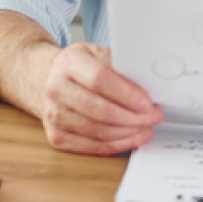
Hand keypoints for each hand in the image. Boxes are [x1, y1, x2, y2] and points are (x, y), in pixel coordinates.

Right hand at [38, 44, 163, 155]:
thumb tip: (149, 84)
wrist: (48, 80)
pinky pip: (92, 146)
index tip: (148, 102)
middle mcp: (56, 88)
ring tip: (146, 128)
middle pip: (100, 109)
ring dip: (128, 133)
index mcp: (69, 63)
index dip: (127, 94)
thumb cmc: (79, 67)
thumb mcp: (96, 54)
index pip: (100, 79)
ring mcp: (53, 115)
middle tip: (154, 116)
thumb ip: (119, 66)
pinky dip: (116, 145)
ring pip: (98, 131)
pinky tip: (131, 138)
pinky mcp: (56, 136)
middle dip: (133, 117)